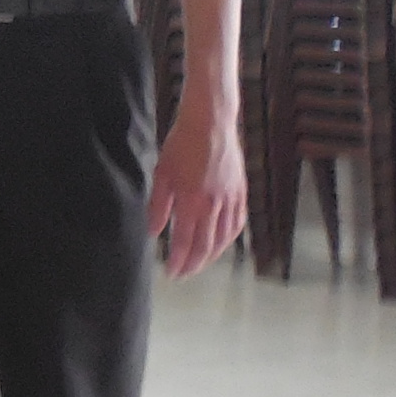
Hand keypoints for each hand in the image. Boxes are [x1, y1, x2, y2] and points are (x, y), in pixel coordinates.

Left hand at [145, 88, 245, 278]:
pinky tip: (221, 242)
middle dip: (194, 265)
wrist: (210, 122)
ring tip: (200, 263)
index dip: (178, 262)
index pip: (186, 242)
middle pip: (206, 247)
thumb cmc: (181, 144)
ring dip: (212, 256)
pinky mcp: (241, 191)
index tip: (171, 274)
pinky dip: (229, 238)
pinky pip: (238, 223)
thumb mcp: (162, 173)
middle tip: (184, 274)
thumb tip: (154, 232)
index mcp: (193, 201)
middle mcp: (214, 205)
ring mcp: (231, 199)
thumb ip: (158, 206)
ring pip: (224, 238)